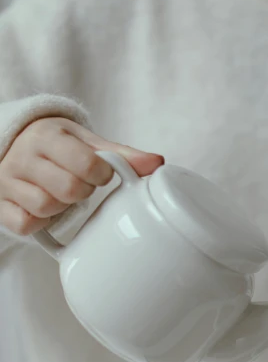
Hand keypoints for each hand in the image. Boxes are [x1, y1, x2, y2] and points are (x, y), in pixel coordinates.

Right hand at [0, 117, 163, 235]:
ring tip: (60, 195)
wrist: (13, 144)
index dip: (100, 175)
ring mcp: (9, 182)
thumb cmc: (58, 146)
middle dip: (82, 192)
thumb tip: (158, 164)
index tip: (98, 173)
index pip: (88, 164)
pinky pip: (25, 224)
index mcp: (48, 136)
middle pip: (69, 189)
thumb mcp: (87, 142)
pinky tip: (43, 210)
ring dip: (61, 207)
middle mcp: (24, 157)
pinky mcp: (1, 205)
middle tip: (79, 186)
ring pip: (46, 207)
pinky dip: (39, 222)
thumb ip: (122, 155)